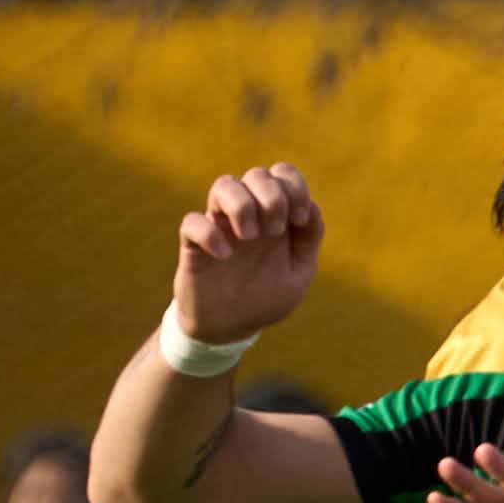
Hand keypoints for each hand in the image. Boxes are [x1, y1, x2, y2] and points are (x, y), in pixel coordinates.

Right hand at [172, 163, 324, 342]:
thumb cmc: (266, 296)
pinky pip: (192, 221)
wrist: (230, 327)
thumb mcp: (299, 272)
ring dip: (242, 205)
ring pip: (224, 185)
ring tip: (250, 238)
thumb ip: (309, 239)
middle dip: (272, 197)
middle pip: (257, 175)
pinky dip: (209, 234)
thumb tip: (310, 207)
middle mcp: (248, 215)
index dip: (295, 187)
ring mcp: (220, 226)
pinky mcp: (194, 245)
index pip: (283, 175)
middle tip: (274, 231)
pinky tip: (224, 256)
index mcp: (276, 216)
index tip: (298, 220)